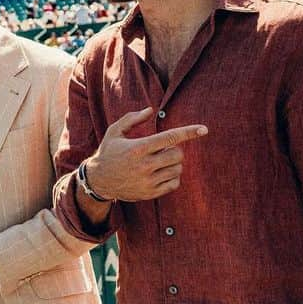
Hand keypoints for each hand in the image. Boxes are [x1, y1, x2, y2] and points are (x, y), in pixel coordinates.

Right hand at [81, 107, 207, 202]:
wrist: (98, 181)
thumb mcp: (114, 132)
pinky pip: (174, 184)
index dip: (189, 132)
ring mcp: (148, 181)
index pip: (170, 137)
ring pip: (177, 169)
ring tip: (159, 161)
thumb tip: (150, 110)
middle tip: (164, 150)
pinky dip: (172, 177)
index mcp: (138, 148)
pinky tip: (160, 173)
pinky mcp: (150, 193)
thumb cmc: (108, 152)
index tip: (204, 129)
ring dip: (173, 163)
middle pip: (177, 154)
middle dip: (175, 150)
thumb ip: (132, 119)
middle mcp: (144, 165)